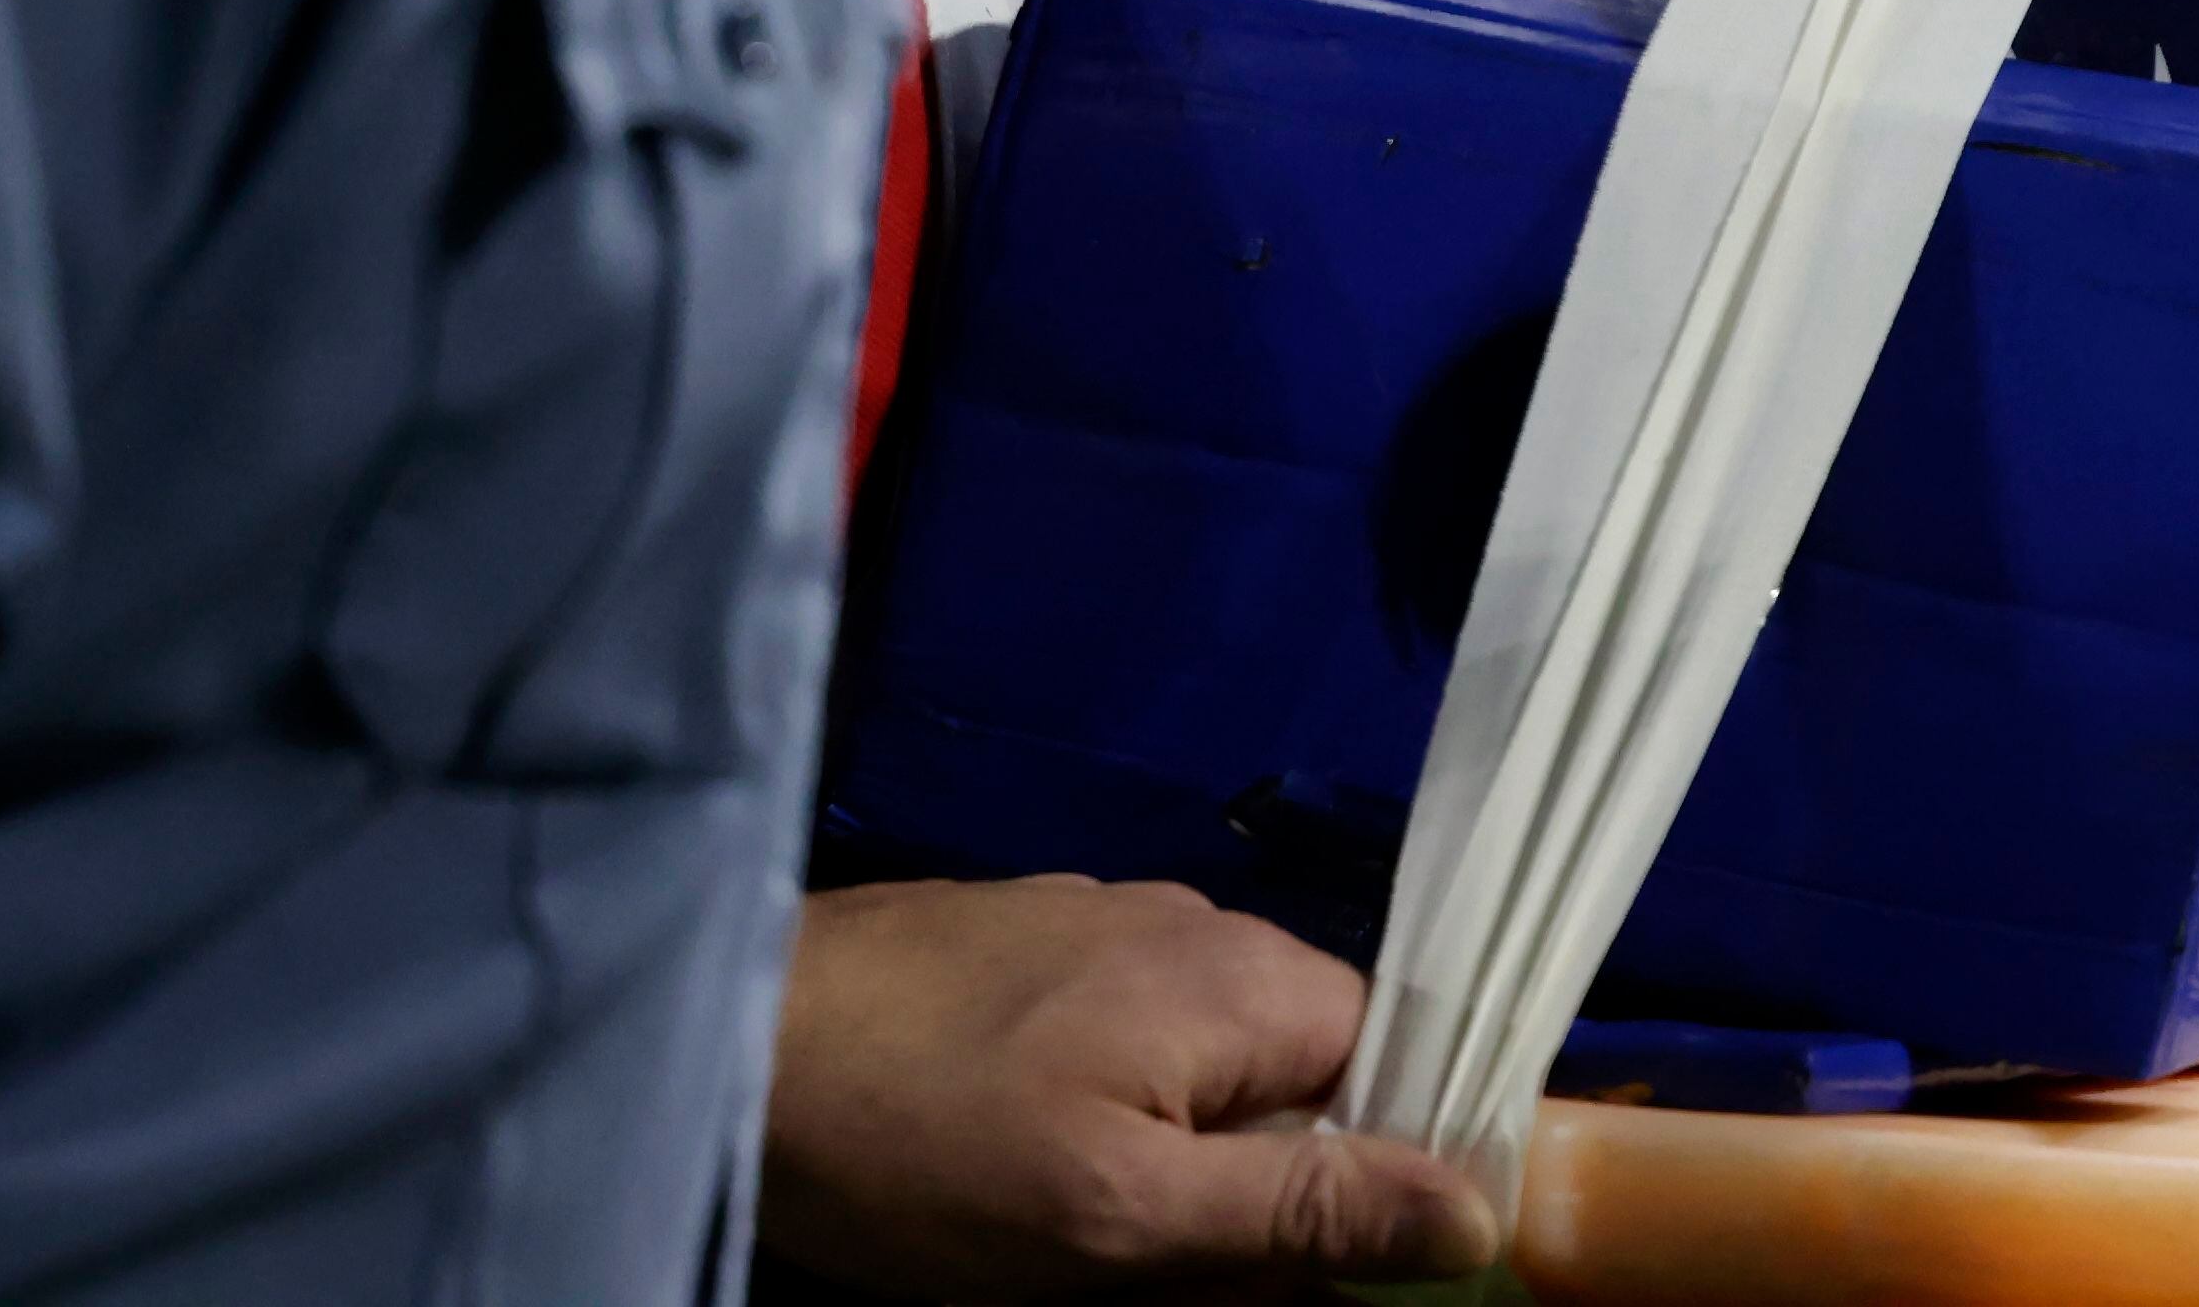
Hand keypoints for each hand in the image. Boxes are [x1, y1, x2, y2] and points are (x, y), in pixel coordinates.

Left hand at [763, 875, 1499, 1302]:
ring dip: (1180, 1172)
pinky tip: (1022, 1167)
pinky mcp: (1032, 951)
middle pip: (1310, 1085)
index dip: (1389, 1178)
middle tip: (1162, 1269)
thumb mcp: (1122, 1216)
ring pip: (1213, 1081)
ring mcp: (1106, 929)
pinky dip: (1109, 1125)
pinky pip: (1131, 1051)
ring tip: (1077, 1229)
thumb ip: (1303, 1211)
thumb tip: (1478, 1202)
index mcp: (1249, 978)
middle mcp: (1198, 928)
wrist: (720, 1034)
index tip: (1324, 1267)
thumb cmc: (923, 1140)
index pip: (1406, 1070)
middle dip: (1263, 1195)